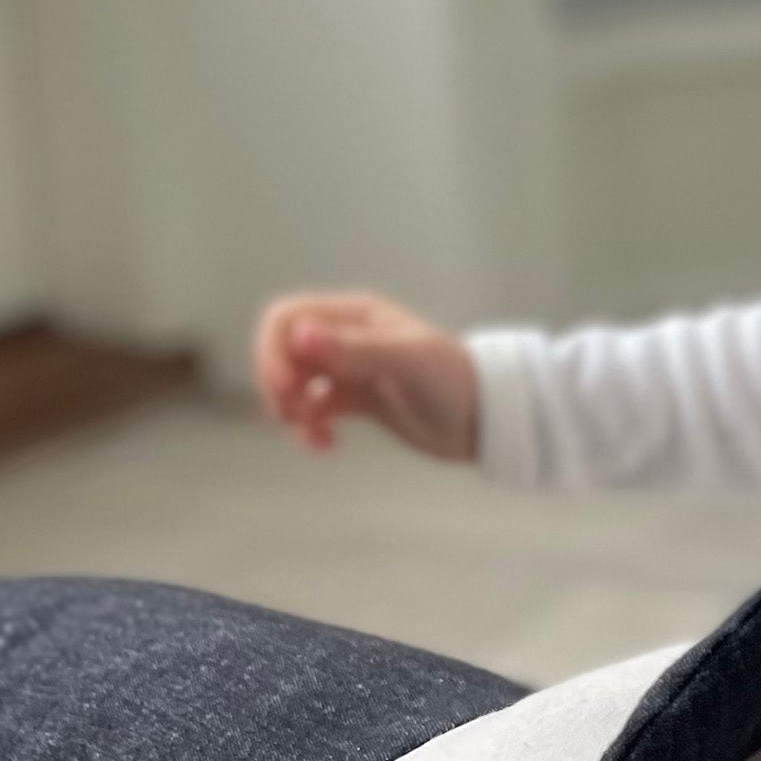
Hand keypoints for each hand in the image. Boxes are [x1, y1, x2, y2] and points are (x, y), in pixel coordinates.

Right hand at [251, 292, 480, 460]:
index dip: (274, 350)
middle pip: (283, 350)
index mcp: (355, 315)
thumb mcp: (407, 360)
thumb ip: (355, 349)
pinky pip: (314, 411)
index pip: (288, 318)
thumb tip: (300, 336)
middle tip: (290, 412)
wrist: (487, 419)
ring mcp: (350, 370)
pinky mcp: (357, 401)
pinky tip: (326, 445)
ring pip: (294, 383)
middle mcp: (347, 338)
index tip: (285, 387)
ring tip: (313, 434)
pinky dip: (310, 428)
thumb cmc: (455, 379)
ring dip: (290, 410)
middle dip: (276, 381)